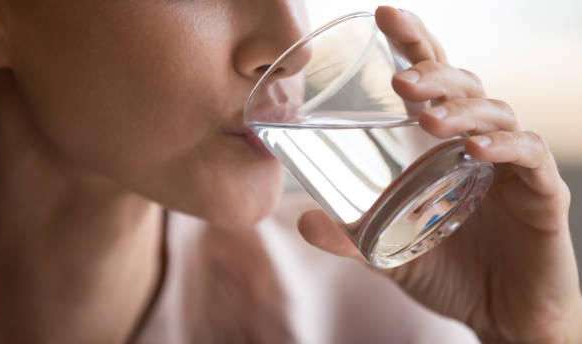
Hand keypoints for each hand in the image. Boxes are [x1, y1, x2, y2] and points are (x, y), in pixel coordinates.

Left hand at [297, 7, 581, 342]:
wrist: (503, 318)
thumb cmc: (449, 273)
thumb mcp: (389, 252)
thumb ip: (351, 238)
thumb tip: (303, 220)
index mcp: (443, 147)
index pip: (431, 83)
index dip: (414, 44)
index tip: (384, 15)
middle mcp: (479, 144)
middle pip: (463, 85)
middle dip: (433, 72)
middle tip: (402, 79)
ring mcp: (513, 165)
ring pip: (496, 111)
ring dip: (461, 108)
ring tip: (429, 117)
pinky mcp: (542, 193)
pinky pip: (528, 157)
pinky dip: (504, 145)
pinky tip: (476, 148)